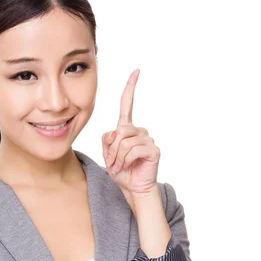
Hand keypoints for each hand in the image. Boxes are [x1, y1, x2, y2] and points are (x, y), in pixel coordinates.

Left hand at [102, 69, 160, 195]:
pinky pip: (132, 150)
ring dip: (117, 157)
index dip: (131, 88)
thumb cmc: (122, 171)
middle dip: (111, 150)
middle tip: (113, 163)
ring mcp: (148, 139)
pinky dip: (125, 161)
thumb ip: (107, 141)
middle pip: (119, 131)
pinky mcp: (153, 150)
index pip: (128, 105)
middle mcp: (139, 131)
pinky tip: (127, 167)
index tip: (136, 71)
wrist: (134, 188)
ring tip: (120, 166)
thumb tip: (114, 132)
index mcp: (127, 129)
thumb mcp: (107, 155)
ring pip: (124, 142)